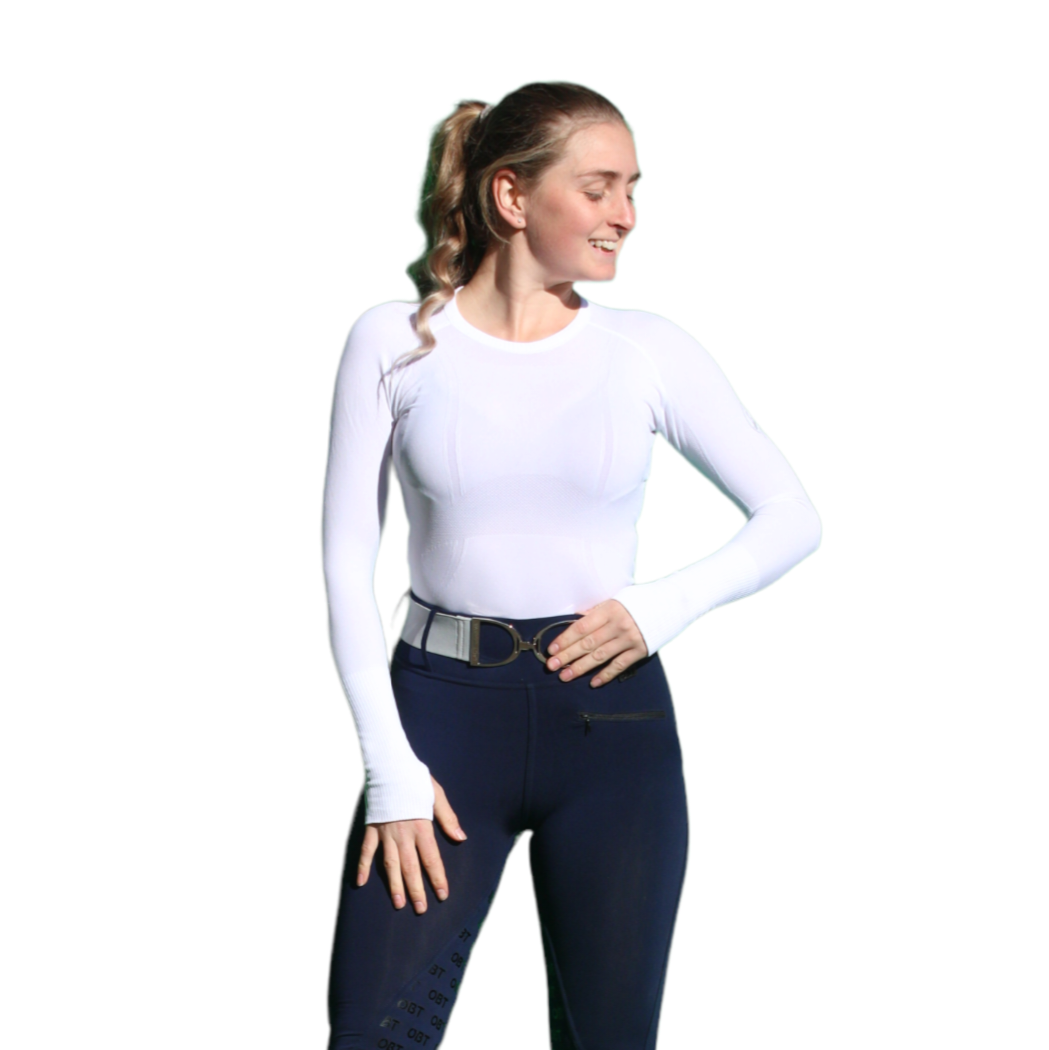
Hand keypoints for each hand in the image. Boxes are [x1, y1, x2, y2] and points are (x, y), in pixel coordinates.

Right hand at [356, 775, 466, 912]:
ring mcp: (385, 833)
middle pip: (411, 867)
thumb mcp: (436, 795)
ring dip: (394, 885)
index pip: (431, 858)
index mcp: (421, 827)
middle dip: (417, 889)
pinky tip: (360, 882)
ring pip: (390, 864)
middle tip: (420, 908)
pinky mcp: (371, 829)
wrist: (390, 766)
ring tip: (398, 903)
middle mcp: (403, 834)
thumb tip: (460, 837)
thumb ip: (448, 818)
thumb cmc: (415, 780)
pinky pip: (366, 851)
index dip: (437, 878)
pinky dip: (363, 866)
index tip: (442, 894)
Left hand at [544, 599, 647, 686]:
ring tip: (565, 676)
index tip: (552, 649)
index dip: (566, 639)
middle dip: (567, 656)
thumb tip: (576, 618)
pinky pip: (619, 665)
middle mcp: (618, 625)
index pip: (582, 627)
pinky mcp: (640, 651)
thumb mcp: (615, 600)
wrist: (667, 605)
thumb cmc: (637, 602)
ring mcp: (629, 639)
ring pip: (600, 656)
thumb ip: (596, 611)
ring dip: (581, 667)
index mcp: (609, 610)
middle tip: (551, 666)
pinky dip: (606, 675)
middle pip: (588, 643)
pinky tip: (593, 682)